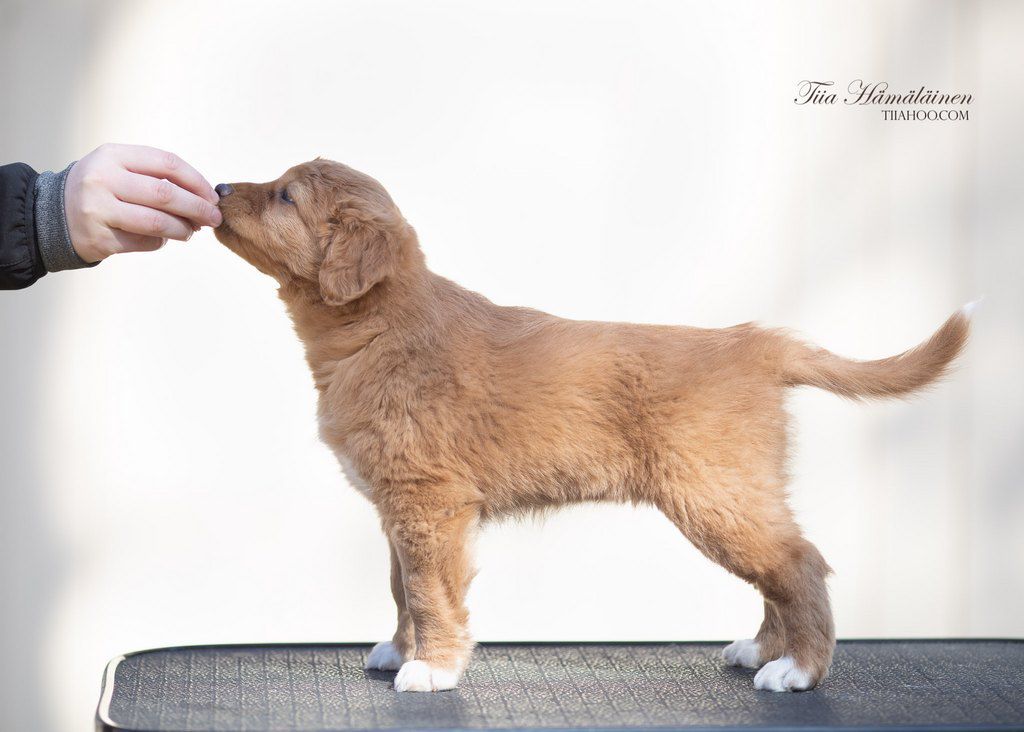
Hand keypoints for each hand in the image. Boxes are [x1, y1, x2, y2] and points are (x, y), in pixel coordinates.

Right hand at [64, 143, 221, 263]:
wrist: (53, 215)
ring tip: (191, 231)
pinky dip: (160, 241)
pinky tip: (162, 238)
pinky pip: (144, 242)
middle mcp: (102, 180)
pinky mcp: (99, 238)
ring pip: (158, 222)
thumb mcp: (120, 168)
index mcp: (112, 156)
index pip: (167, 164)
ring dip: (183, 229)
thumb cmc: (101, 190)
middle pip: (166, 194)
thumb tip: (205, 197)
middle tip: (214, 218)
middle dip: (198, 208)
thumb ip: (156, 176)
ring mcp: (98, 210)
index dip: (196, 181)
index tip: (212, 196)